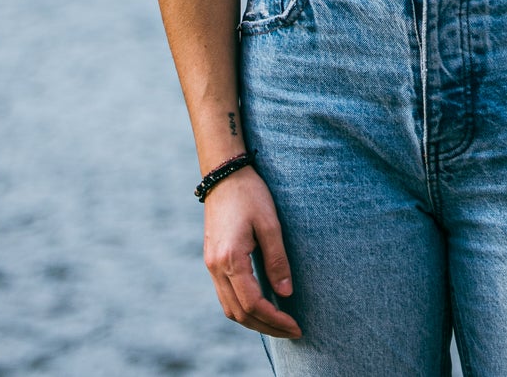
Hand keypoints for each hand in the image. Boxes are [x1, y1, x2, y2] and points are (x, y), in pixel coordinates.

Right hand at [202, 166, 301, 339]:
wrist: (224, 174)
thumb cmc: (250, 194)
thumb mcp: (270, 224)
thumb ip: (277, 260)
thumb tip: (286, 293)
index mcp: (231, 260)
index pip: (253, 304)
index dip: (275, 320)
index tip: (295, 326)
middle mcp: (216, 268)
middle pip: (239, 313)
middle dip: (266, 327)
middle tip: (291, 331)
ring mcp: (210, 265)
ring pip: (229, 308)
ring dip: (253, 321)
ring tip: (278, 323)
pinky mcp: (211, 260)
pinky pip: (225, 295)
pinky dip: (242, 307)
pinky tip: (260, 305)